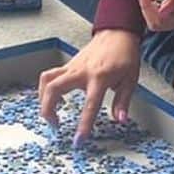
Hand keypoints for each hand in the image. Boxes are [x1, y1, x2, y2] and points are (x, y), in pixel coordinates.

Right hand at [38, 29, 141, 144]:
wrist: (117, 34)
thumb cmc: (124, 55)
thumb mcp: (130, 80)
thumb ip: (122, 101)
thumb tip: (120, 120)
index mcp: (99, 78)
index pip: (89, 105)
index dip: (84, 125)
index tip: (78, 139)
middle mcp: (81, 72)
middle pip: (54, 89)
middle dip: (48, 109)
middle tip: (54, 124)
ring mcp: (72, 67)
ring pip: (46, 81)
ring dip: (43, 99)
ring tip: (50, 113)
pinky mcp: (68, 65)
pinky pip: (50, 76)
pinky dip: (46, 89)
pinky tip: (52, 98)